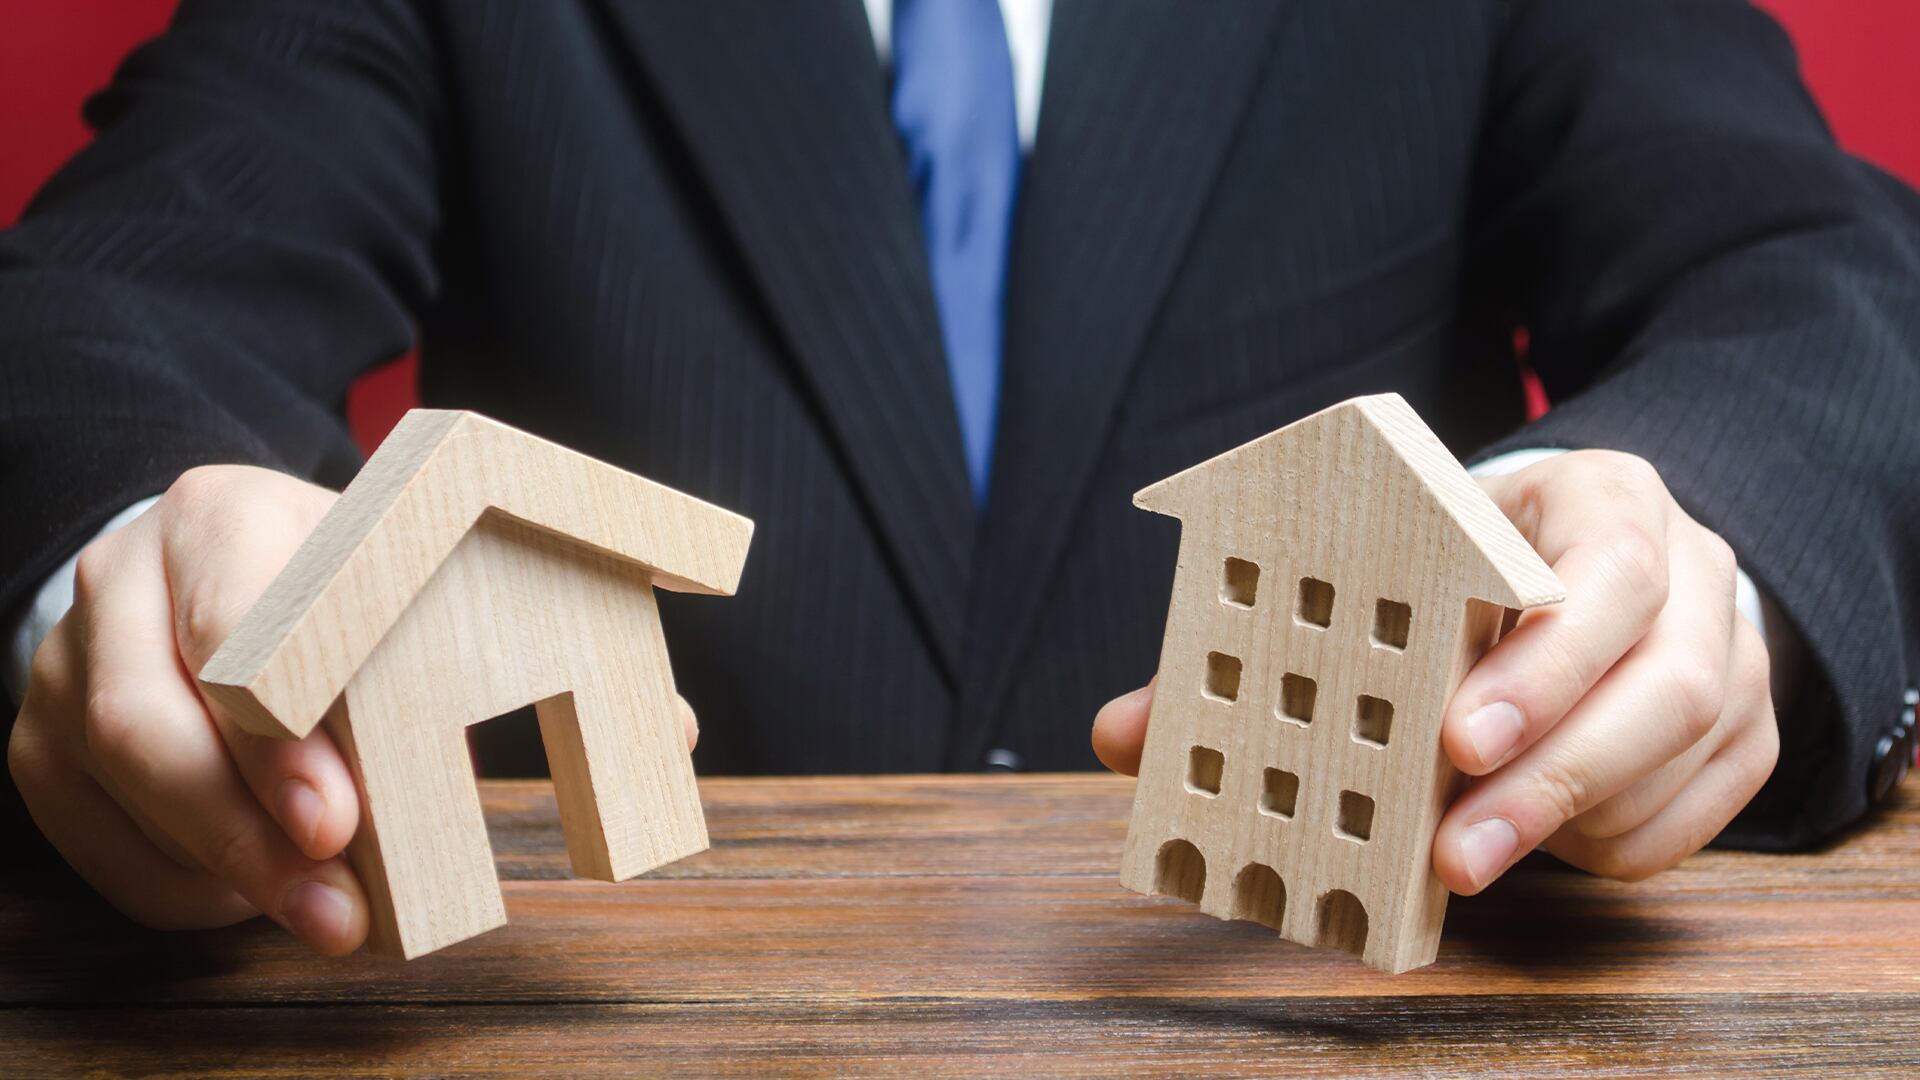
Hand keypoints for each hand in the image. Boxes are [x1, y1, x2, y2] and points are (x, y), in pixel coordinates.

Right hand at [7, 466, 367, 952]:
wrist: (226, 577)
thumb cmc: (336, 595)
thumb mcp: (386, 594)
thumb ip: (397, 666)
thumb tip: (408, 802)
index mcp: (218, 518)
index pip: (230, 627)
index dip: (277, 739)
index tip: (335, 822)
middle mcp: (120, 578)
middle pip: (147, 722)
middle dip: (245, 831)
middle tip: (335, 905)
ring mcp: (64, 664)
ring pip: (120, 786)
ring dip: (227, 871)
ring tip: (324, 913)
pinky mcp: (39, 744)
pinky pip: (98, 844)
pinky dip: (184, 888)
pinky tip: (254, 897)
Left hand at [1092, 450, 1778, 891]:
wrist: (1601, 554)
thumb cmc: (1474, 561)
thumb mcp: (1396, 559)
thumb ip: (1273, 634)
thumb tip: (1122, 732)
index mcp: (1600, 499)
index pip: (1604, 565)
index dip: (1538, 659)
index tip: (1452, 736)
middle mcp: (1688, 570)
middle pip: (1661, 681)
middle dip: (1553, 774)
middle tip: (1453, 850)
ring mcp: (1733, 653)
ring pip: (1686, 756)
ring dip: (1573, 823)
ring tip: (1466, 862)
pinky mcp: (1747, 731)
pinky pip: (1703, 814)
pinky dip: (1618, 843)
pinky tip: (1541, 846)